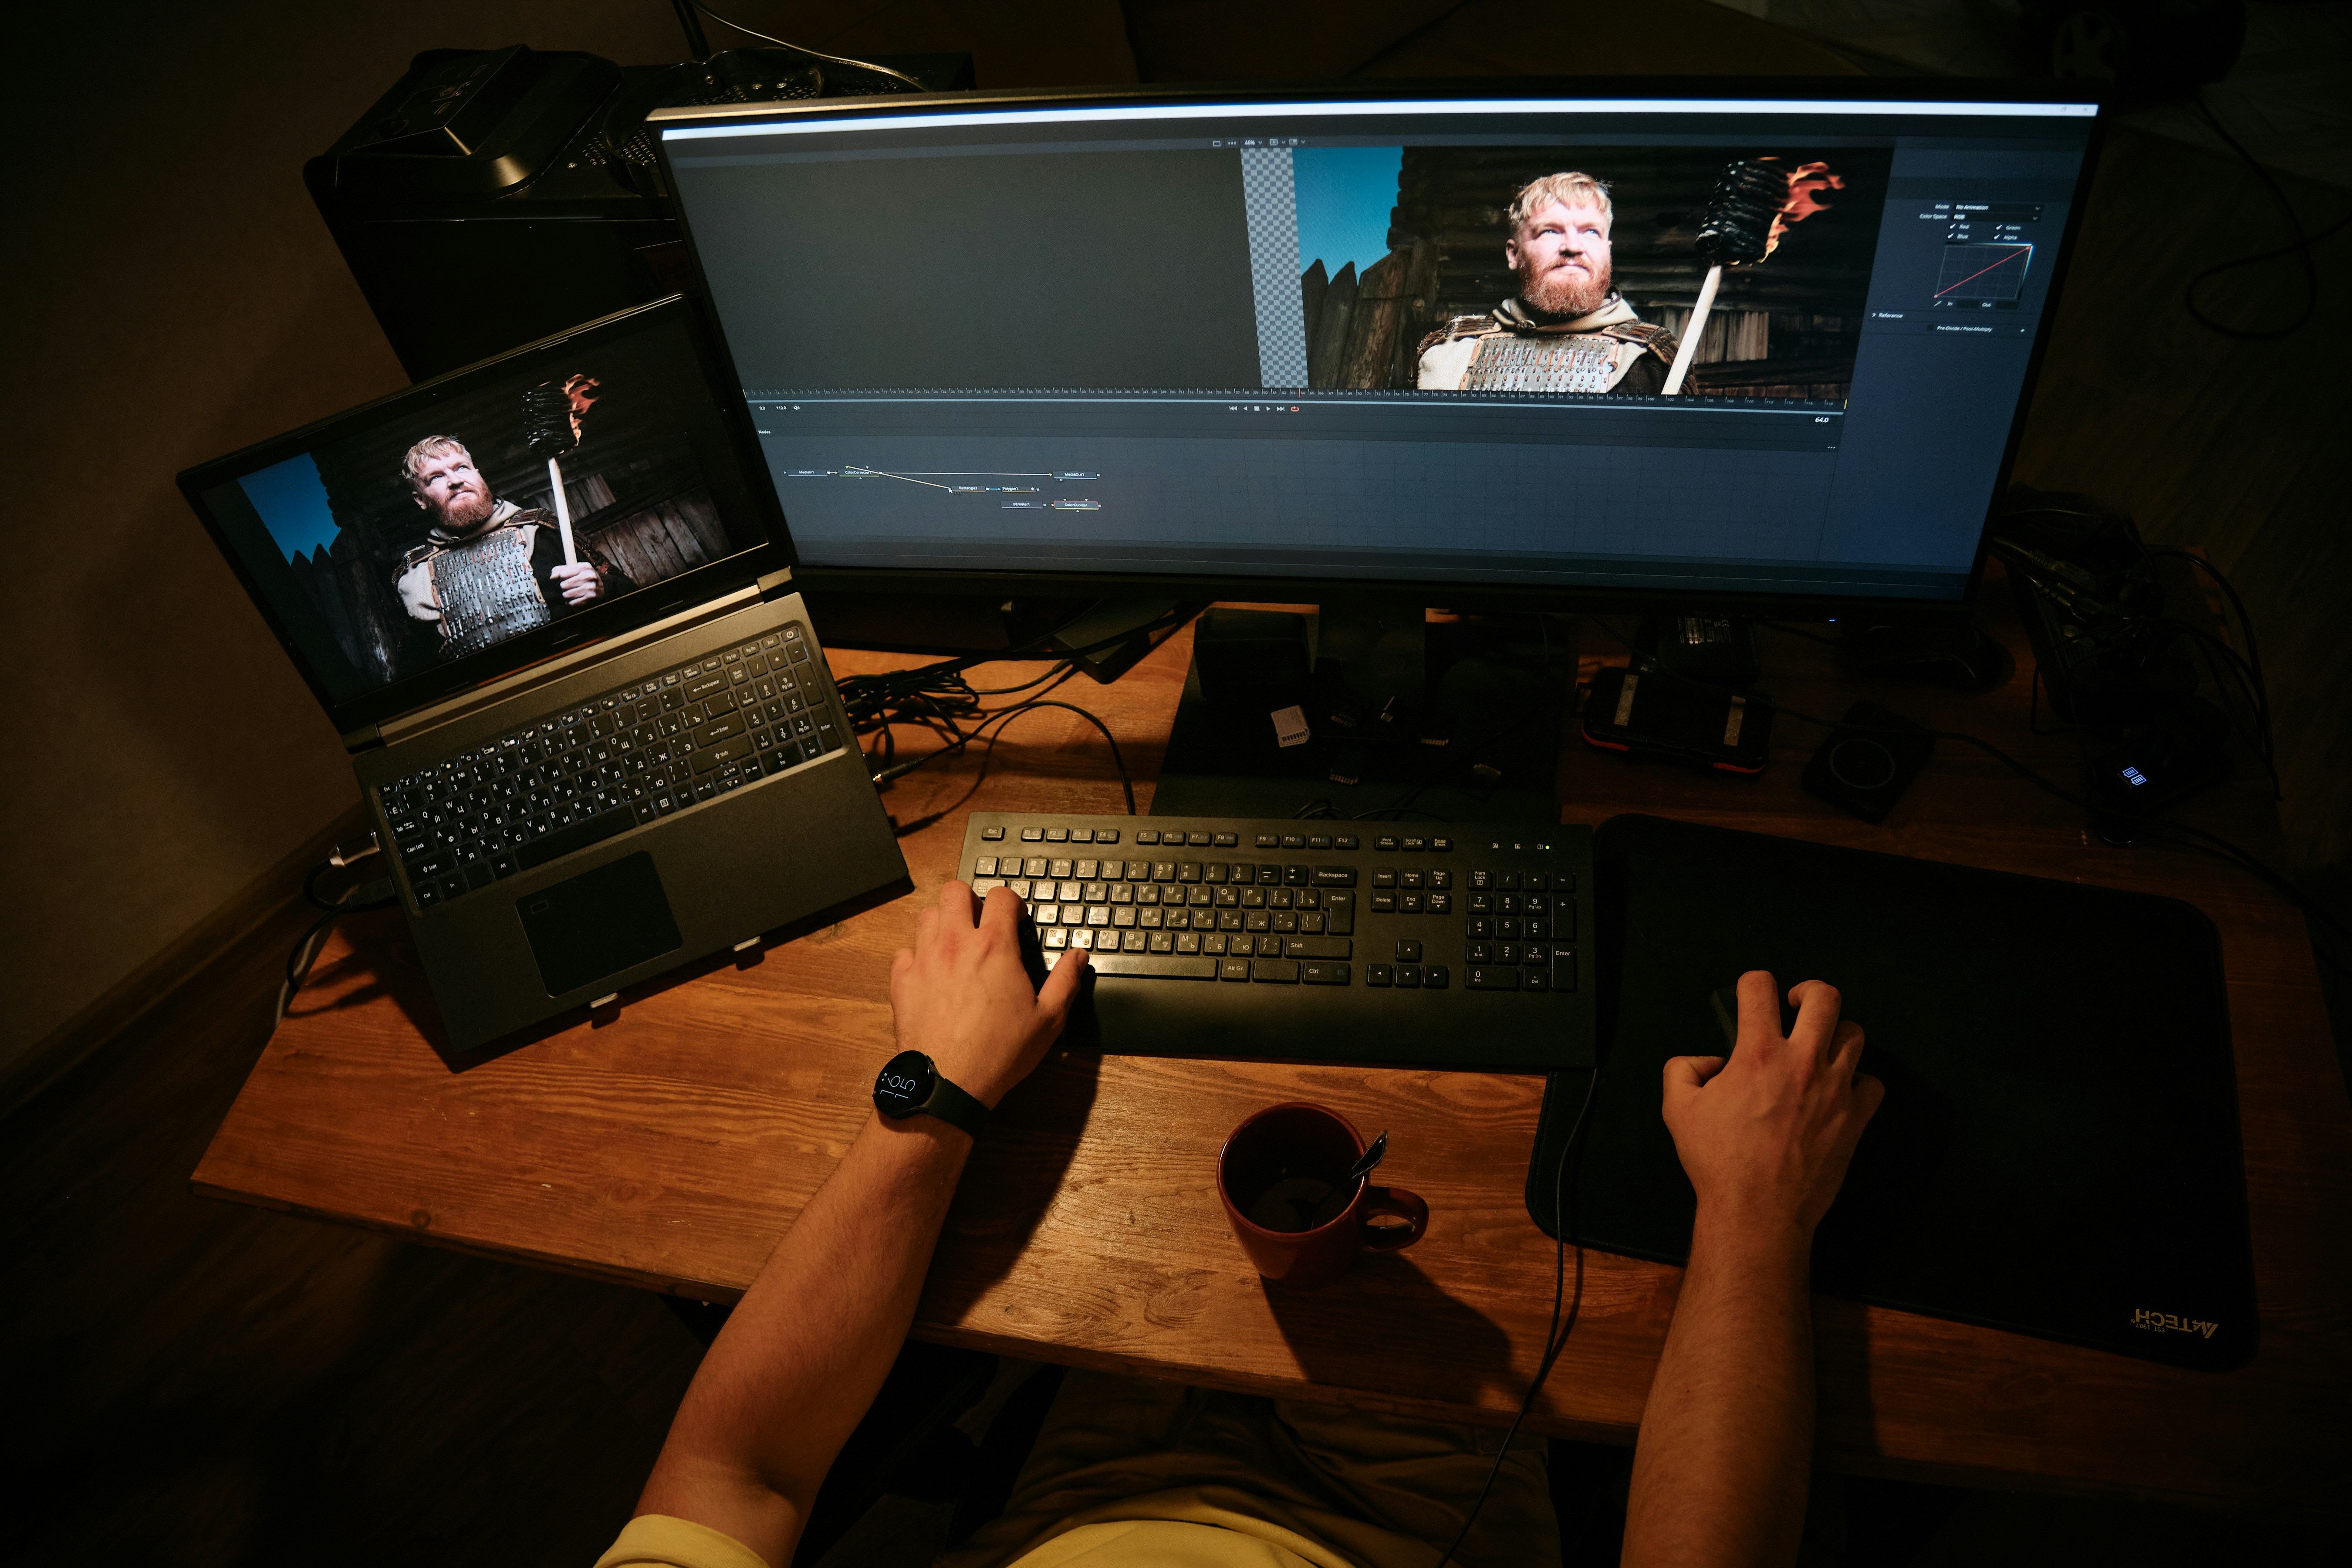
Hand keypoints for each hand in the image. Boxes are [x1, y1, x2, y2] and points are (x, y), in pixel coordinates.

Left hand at [549, 561, 603, 603]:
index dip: (561, 577)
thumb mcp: (574, 569)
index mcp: (584, 567)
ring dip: (567, 595)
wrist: (601, 587)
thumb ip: (560, 570)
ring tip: (572, 593)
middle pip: (563, 585)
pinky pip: (572, 603)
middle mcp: (589, 576)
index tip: (566, 578)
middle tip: (570, 587)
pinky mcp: (590, 598)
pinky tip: (575, 599)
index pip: (562, 574)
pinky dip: (571, 602)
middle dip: (564, 587)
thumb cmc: (584, 577)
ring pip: (567, 594)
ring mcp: (590, 588)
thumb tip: (552, 577)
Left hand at [890, 883, 1086, 1110]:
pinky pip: (904, 951)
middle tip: (980, 922)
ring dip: (942, 922)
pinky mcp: (902, 981)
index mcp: (994, 947)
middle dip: (969, 899)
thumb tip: (1078, 956)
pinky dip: (916, 956)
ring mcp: (924, 959)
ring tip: (954, 944)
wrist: (949, 1083)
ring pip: (926, 915)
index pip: (1000, 897)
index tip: (1015, 920)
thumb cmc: (1000, 1052)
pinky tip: (929, 973)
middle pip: (954, 891)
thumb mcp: (1048, 1019)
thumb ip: (1065, 981)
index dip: (1011, 902)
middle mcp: (955, 943)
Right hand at [1661, 972, 1883, 1239]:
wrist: (1758, 1211)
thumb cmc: (1719, 1162)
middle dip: (1808, 992)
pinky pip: (1872, 1084)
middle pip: (1825, 997)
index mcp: (1758, 1053)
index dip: (1752, 983)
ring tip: (1818, 1048)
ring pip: (1855, 1034)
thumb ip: (1683, 1069)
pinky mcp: (1855, 1118)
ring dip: (1835, 1034)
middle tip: (1796, 1006)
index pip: (1760, 987)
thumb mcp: (1677, 1109)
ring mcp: (1835, 1089)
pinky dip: (1858, 1081)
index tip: (1751, 995)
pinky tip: (1838, 1091)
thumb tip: (1708, 1061)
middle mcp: (1803, 1063)